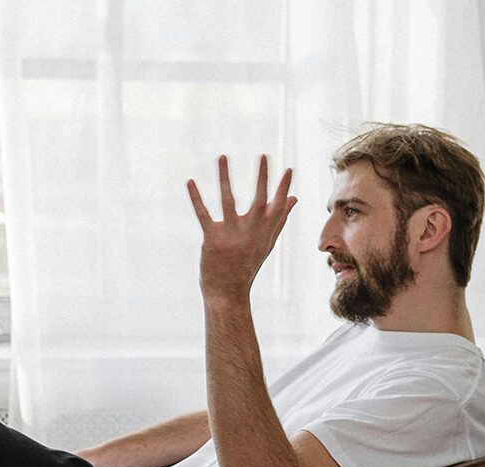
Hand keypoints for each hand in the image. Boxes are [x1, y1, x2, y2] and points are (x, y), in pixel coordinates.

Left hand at [188, 155, 296, 303]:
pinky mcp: (212, 239)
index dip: (283, 188)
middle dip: (262, 177)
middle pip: (259, 199)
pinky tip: (190, 181)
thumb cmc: (247, 265)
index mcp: (264, 232)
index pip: (278, 206)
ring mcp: (231, 234)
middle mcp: (251, 231)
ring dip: (225, 177)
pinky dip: (196, 197)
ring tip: (223, 156)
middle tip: (264, 155)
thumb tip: (294, 199)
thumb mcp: (266, 243)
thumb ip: (279, 220)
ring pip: (229, 200)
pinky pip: (203, 214)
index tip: (288, 168)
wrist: (228, 292)